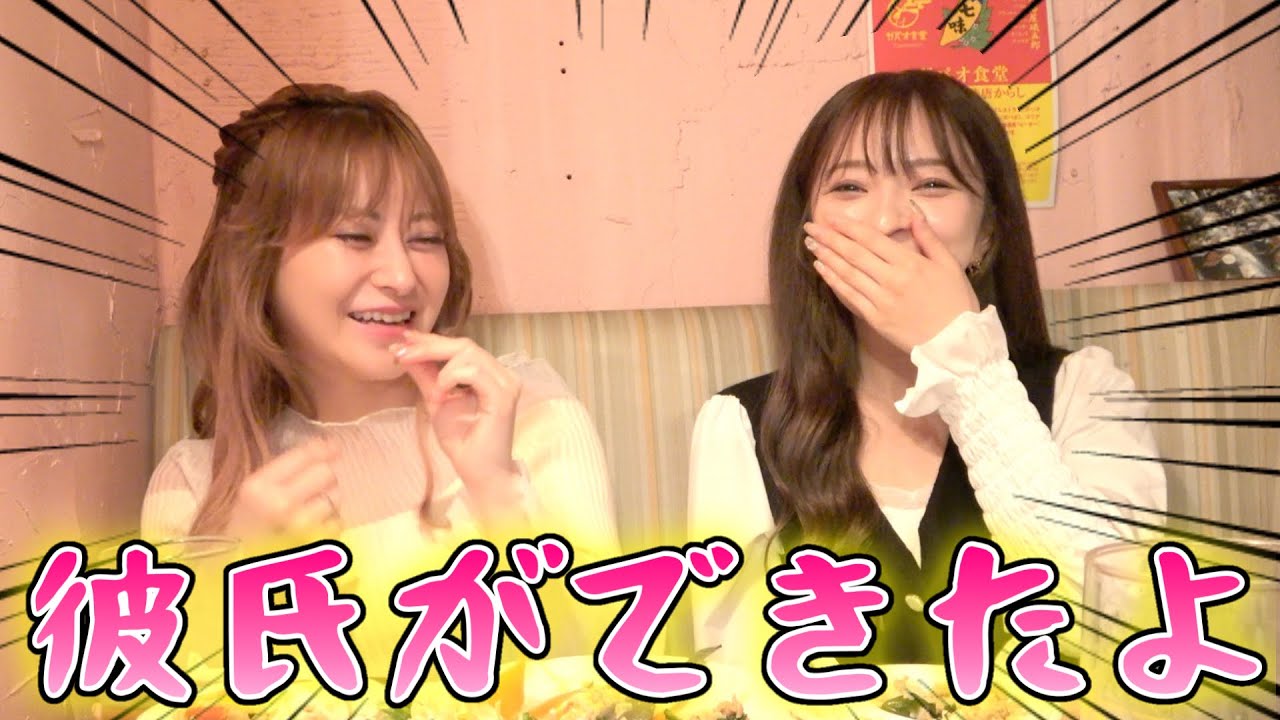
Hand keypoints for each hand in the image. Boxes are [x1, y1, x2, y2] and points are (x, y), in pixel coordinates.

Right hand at [224, 437, 339, 540]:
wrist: (239, 569)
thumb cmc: (246, 528)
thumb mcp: (254, 493)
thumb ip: (284, 471)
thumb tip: (326, 446)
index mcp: (258, 487)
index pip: (303, 456)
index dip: (323, 448)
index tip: (334, 446)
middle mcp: (280, 505)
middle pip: (326, 473)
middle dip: (325, 477)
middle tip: (314, 487)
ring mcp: (300, 527)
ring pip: (336, 497)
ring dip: (329, 500)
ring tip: (311, 510)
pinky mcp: (315, 545)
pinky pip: (338, 522)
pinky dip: (331, 522)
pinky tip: (315, 527)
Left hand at [392, 331, 523, 508]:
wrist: (480, 473)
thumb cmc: (463, 441)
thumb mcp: (437, 401)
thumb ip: (426, 375)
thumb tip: (404, 352)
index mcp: (489, 373)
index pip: (460, 347)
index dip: (431, 341)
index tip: (403, 341)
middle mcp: (502, 374)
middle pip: (464, 344)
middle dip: (429, 346)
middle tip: (402, 353)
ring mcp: (505, 384)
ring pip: (469, 353)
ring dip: (440, 363)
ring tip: (431, 388)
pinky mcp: (503, 397)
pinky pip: (474, 372)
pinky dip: (452, 376)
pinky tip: (442, 393)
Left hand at [803, 210, 979, 352]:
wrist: (956, 342)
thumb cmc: (956, 301)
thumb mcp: (949, 264)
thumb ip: (929, 239)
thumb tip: (912, 214)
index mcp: (909, 262)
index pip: (871, 239)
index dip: (848, 228)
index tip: (830, 218)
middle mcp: (891, 278)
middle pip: (854, 254)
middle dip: (830, 239)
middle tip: (809, 228)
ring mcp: (880, 300)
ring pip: (848, 274)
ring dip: (827, 257)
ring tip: (811, 245)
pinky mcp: (875, 318)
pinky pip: (850, 296)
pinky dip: (834, 281)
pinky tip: (822, 270)